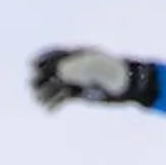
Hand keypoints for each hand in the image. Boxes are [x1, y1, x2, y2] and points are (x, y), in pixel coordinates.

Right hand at [31, 47, 157, 108]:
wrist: (131, 84)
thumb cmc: (117, 72)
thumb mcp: (98, 67)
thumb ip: (78, 67)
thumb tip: (59, 72)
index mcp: (77, 53)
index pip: (53, 54)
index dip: (42, 60)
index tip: (35, 68)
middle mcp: (74, 66)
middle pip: (49, 71)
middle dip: (42, 79)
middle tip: (38, 88)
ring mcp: (76, 80)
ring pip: (52, 86)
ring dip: (45, 94)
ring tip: (42, 102)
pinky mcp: (79, 94)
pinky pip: (61, 98)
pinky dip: (54, 104)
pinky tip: (50, 111)